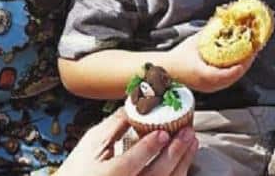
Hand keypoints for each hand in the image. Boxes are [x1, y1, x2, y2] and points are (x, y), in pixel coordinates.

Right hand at [54, 108, 197, 175]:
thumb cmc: (82, 167)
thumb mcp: (91, 144)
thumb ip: (114, 126)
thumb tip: (136, 105)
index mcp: (108, 175)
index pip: (130, 163)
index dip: (148, 148)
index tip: (163, 133)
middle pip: (155, 175)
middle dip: (174, 152)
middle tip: (187, 131)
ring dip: (182, 162)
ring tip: (191, 140)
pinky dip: (179, 172)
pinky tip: (185, 158)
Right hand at [165, 32, 254, 92]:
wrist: (166, 70)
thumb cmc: (178, 56)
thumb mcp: (195, 42)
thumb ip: (210, 32)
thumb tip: (223, 21)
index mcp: (206, 74)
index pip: (231, 72)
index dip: (244, 62)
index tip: (252, 51)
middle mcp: (210, 85)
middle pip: (235, 76)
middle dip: (246, 62)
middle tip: (254, 49)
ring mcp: (210, 88)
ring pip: (232, 79)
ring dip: (241, 67)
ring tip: (249, 54)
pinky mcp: (210, 88)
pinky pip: (227, 80)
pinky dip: (234, 71)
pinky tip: (238, 61)